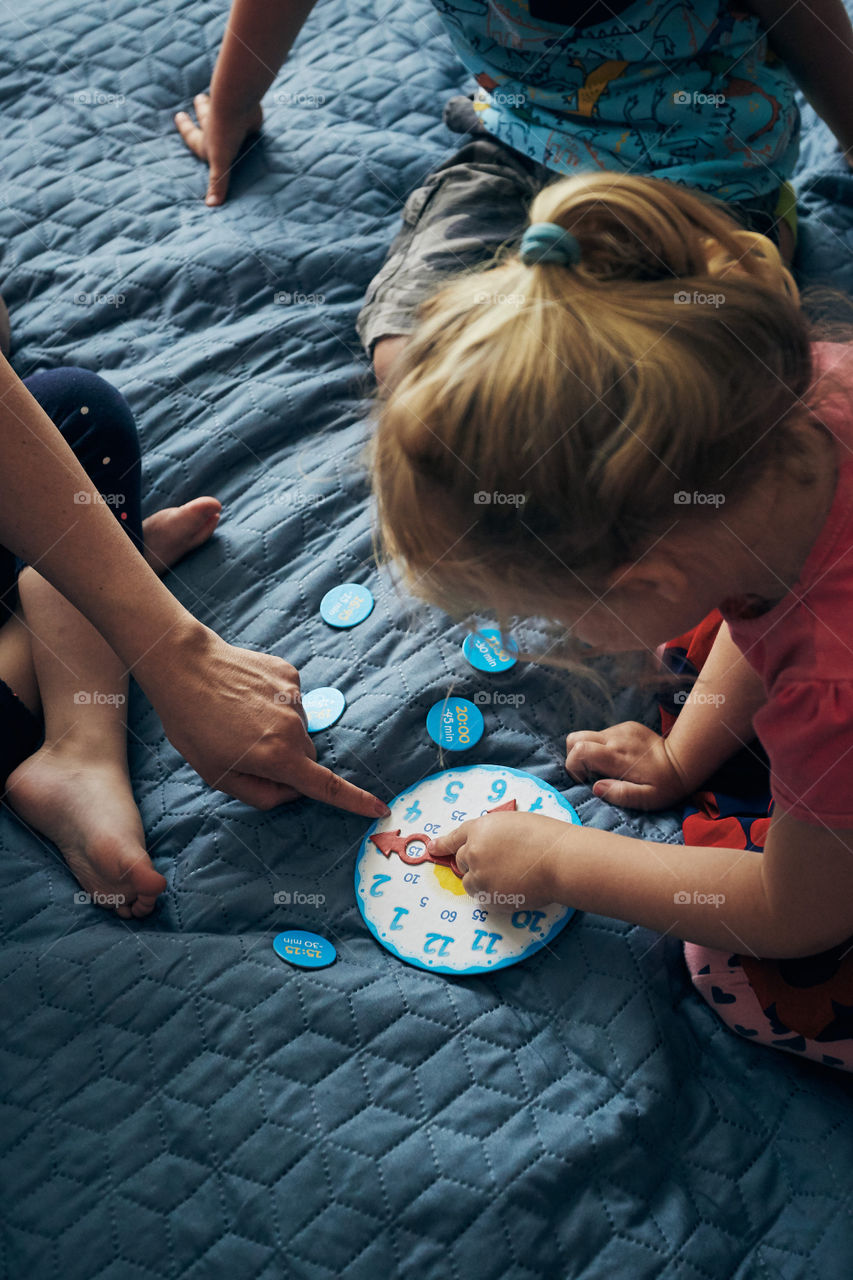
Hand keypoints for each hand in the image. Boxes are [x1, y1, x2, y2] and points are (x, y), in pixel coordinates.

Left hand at [150, 624, 388, 816]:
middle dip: (285, 761)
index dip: (355, 801)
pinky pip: (292, 701)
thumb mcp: (218, 776)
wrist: (184, 667)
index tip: (380, 807)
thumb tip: (292, 791)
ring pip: (298, 728)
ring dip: (277, 730)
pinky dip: (275, 704)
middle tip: (244, 749)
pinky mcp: (289, 674)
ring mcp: (294, 697)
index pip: (326, 786)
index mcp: (277, 757)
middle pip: (305, 757)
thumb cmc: (193, 726)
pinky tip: (246, 696)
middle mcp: (293, 727)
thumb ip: (261, 794)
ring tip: (239, 717)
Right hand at [175, 92, 262, 205]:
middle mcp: (216, 127)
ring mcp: (231, 119)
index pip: (192, 136)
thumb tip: (211, 206)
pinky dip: (243, 109)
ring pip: (221, 109)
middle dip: (200, 109)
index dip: (185, 128)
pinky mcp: (247, 115)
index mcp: (206, 140)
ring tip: (217, 98)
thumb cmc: (225, 134)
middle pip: (205, 115)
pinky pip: (243, 112)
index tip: (178, 116)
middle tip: (197, 100)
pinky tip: (248, 107)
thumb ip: (217, 183)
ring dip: (218, 104)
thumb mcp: (220, 163)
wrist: (238, 105)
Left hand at [427, 812, 569, 906]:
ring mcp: (480, 875)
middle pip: (462, 861)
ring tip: (508, 876)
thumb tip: (488, 846)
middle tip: (496, 864)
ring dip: (482, 880)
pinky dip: (492, 894)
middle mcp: (474, 851)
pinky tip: (511, 887)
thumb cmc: (544, 837)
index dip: (442, 843)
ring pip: (470, 881)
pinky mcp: (489, 895)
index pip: (455, 837)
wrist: (559, 860)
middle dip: (474, 863)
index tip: (433, 848)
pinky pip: (482, 897)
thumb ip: (493, 834)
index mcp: (480, 828)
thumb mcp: (513, 823)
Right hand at [565, 721, 688, 809]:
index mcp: (617, 757)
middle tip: (589, 773)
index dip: (573, 766)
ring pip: (589, 736)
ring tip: (607, 768)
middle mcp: (615, 739)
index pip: (579, 750)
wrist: (686, 760)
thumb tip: (596, 788)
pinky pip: (604, 734)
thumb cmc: (667, 784)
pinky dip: (603, 746)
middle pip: (575, 738)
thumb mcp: (648, 799)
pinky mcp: (627, 726)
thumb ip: (621, 794)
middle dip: (574, 756)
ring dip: (590, 752)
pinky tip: (620, 758)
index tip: (584, 779)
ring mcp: (621, 730)